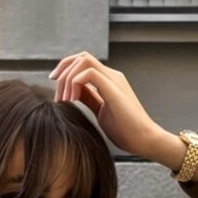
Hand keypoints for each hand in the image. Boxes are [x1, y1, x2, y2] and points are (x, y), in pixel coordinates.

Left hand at [49, 50, 165, 157]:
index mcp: (108, 79)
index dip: (65, 70)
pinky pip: (89, 74)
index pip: (83, 62)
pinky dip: (75, 83)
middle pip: (81, 56)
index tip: (54, 87)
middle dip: (62, 70)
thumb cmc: (125, 130)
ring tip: (63, 99)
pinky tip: (72, 100)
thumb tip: (72, 93)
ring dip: (67, 78)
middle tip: (56, 94)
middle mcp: (111, 75)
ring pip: (83, 60)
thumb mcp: (100, 111)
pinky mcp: (114, 89)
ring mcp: (114, 80)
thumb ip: (88, 98)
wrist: (143, 140)